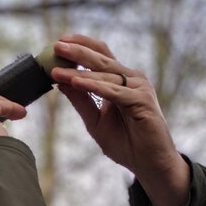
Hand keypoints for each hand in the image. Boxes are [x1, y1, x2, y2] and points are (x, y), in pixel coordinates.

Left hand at [51, 35, 189, 205]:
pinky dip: (93, 86)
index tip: (59, 43)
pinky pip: (113, 91)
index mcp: (121, 81)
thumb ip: (81, 101)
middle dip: (77, 51)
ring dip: (79, 71)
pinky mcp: (142, 100)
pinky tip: (75, 82)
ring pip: (105, 74)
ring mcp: (139, 88)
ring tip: (57, 70)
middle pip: (102, 59)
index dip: (82, 46)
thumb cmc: (125, 143)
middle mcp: (132, 79)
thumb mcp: (95, 121)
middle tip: (56, 45)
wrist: (149, 163)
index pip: (101, 56)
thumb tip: (61, 82)